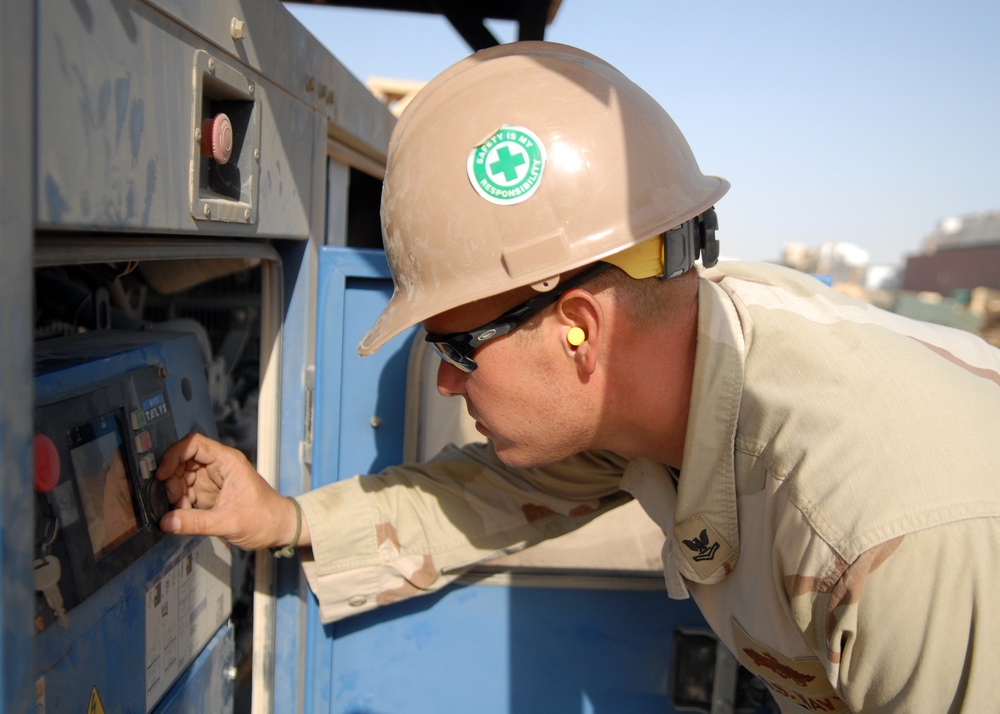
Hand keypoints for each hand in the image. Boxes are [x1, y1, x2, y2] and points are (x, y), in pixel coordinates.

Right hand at [155, 432, 303, 550]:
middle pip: (184, 459)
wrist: (280, 528)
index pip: (194, 444)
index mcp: (228, 461)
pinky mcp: (211, 492)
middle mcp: (220, 465)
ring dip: (176, 492)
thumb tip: (166, 522)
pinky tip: (183, 515)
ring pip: (183, 475)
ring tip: (180, 511)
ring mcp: (214, 478)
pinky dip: (181, 501)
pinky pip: (188, 490)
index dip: (174, 455)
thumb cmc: (264, 519)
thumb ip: (196, 523)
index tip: (162, 475)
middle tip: (171, 499)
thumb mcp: (229, 523)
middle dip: (172, 478)